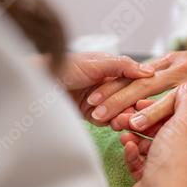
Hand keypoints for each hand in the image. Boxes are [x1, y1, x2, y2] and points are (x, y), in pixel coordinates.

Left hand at [38, 52, 154, 123]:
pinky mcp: (90, 113)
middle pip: (128, 98)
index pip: (134, 80)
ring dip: (120, 116)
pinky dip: (108, 121)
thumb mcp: (96, 63)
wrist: (38, 82)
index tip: (145, 100)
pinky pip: (105, 120)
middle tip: (131, 114)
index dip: (140, 91)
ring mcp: (100, 99)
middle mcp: (108, 83)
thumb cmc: (64, 67)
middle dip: (130, 106)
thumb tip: (149, 71)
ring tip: (120, 121)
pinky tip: (110, 123)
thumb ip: (122, 66)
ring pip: (118, 111)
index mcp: (112, 68)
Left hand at [87, 49, 186, 129]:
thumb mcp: (175, 64)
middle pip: (144, 87)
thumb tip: (126, 85)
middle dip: (120, 101)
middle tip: (101, 115)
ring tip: (136, 125)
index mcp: (165, 64)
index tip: (92, 100)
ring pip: (173, 98)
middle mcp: (178, 70)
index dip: (112, 89)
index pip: (133, 77)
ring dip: (154, 111)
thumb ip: (153, 74)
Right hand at [121, 84, 186, 186]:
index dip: (160, 108)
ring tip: (121, 129)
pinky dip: (133, 152)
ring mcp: (169, 170)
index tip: (141, 102)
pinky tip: (127, 146)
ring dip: (134, 136)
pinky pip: (141, 161)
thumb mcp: (183, 124)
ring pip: (149, 145)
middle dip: (142, 122)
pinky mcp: (152, 181)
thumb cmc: (175, 162)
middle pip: (162, 131)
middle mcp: (186, 157)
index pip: (179, 118)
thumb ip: (185, 103)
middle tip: (125, 115)